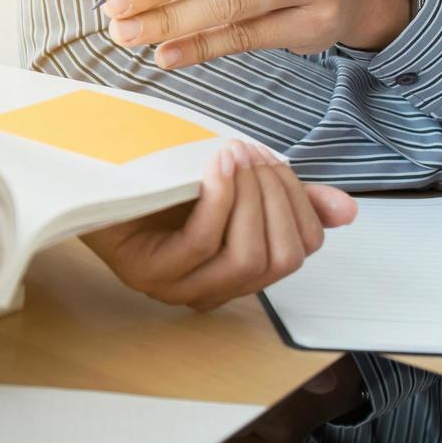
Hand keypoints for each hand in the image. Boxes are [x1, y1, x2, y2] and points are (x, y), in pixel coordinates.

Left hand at [82, 140, 356, 310]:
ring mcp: (176, 286)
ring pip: (246, 257)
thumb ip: (286, 196)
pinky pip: (202, 244)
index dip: (301, 206)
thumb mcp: (233, 180)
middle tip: (257, 154)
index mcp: (235, 270)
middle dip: (278, 198)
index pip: (298, 252)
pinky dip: (219, 199)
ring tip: (236, 153)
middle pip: (279, 260)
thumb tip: (346, 212)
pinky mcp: (146, 272)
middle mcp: (209, 288)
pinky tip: (217, 164)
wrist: (95, 169)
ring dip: (251, 197)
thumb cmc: (160, 178)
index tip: (278, 164)